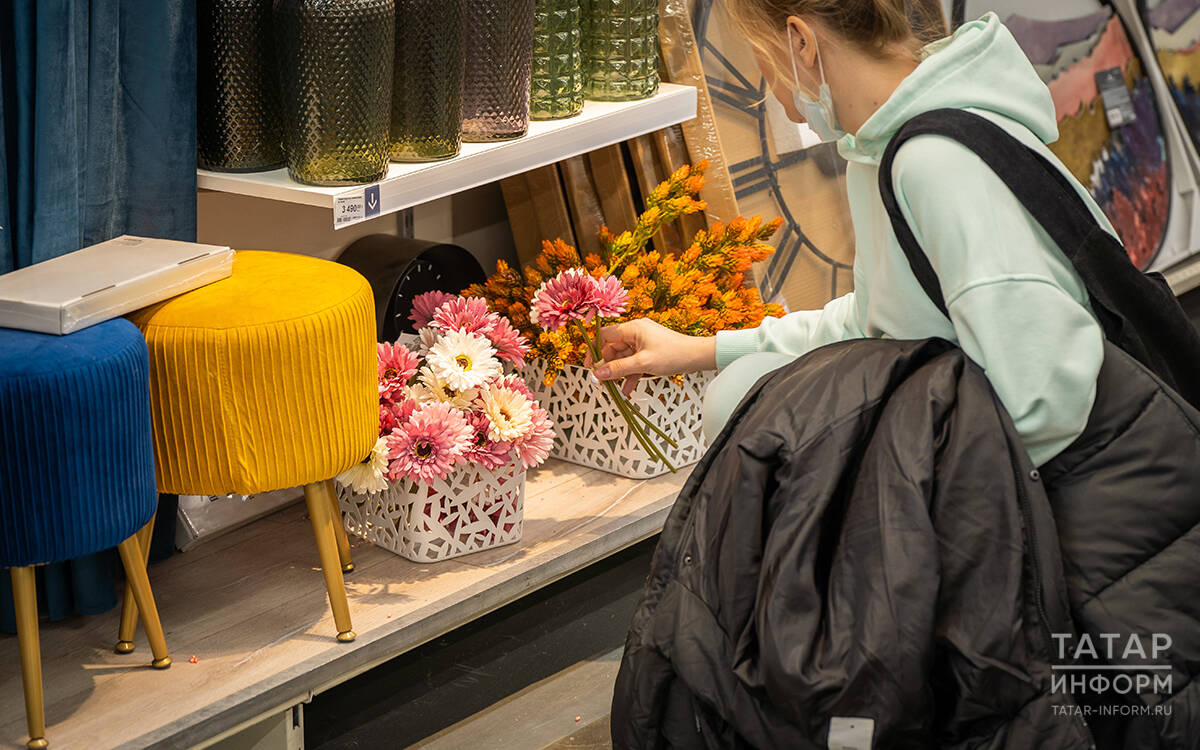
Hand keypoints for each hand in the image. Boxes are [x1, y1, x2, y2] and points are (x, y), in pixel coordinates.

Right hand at [591, 319, 716, 395]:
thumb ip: (618, 369)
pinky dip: (630, 374)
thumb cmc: (674, 354)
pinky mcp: (649, 352)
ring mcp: (643, 342)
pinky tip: (627, 389)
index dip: (594, 351)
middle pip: (612, 348)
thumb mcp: (643, 364)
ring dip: (618, 373)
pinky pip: (634, 363)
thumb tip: (598, 373)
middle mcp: (636, 332)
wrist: (697, 356)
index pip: (604, 336)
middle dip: (607, 366)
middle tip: (602, 382)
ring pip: (623, 358)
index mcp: (632, 328)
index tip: (591, 367)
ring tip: (613, 388)